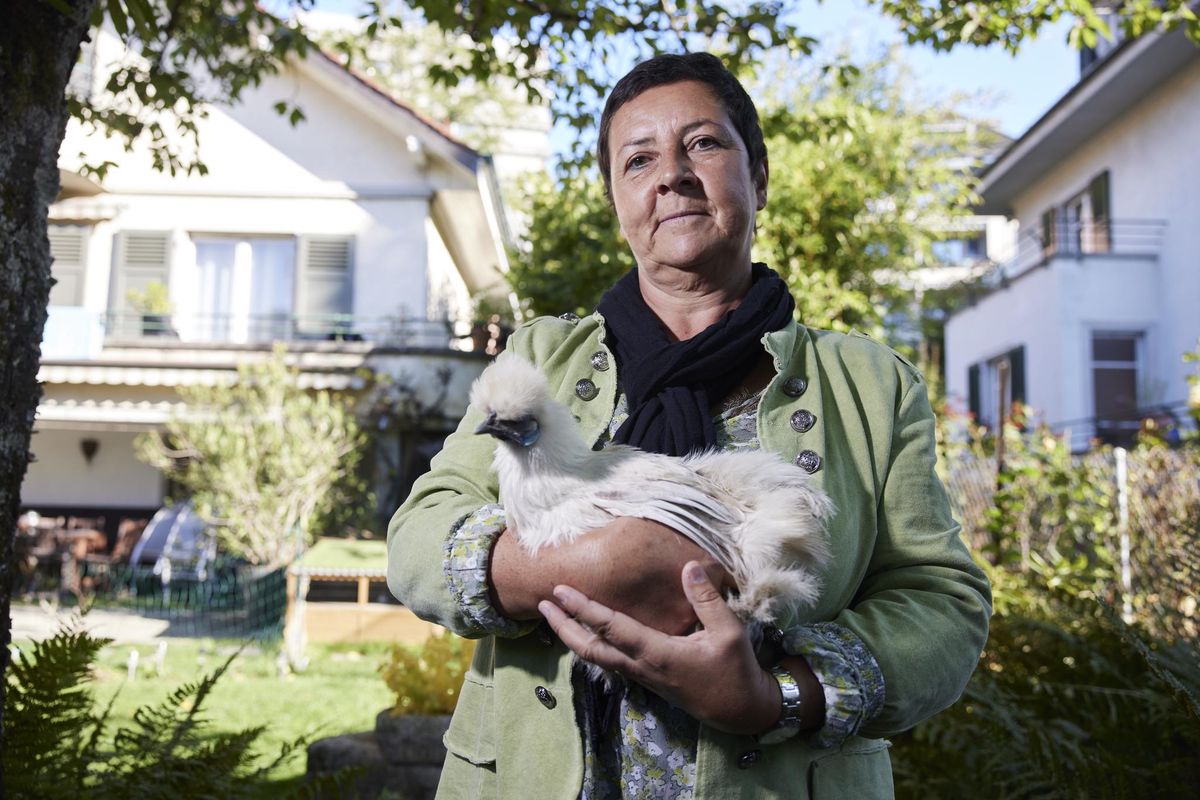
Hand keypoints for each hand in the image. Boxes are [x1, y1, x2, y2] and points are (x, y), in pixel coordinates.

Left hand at [538, 561, 780, 734]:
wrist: (740, 711)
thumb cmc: (735, 671)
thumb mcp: (729, 632)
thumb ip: (706, 599)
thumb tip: (688, 565)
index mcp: (658, 654)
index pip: (612, 628)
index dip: (583, 609)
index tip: (560, 591)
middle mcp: (642, 666)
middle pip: (590, 649)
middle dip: (563, 627)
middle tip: (542, 604)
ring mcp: (642, 675)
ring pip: (597, 658)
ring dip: (573, 637)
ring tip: (556, 617)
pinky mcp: (647, 679)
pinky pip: (610, 661)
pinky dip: (591, 645)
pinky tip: (587, 634)